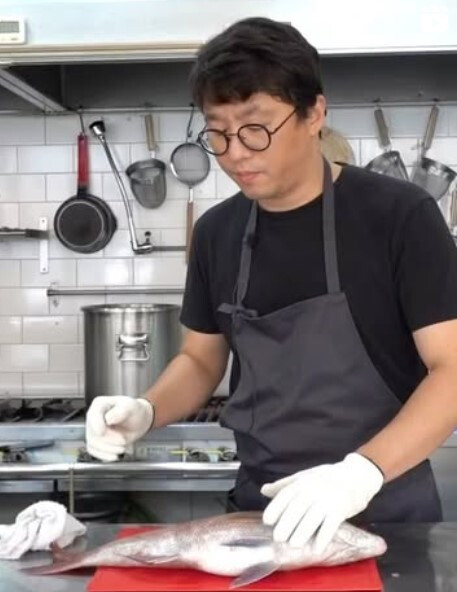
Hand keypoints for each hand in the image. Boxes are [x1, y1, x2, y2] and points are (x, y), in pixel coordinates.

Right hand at [85, 396, 153, 461]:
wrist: (139, 421)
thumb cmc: (135, 411)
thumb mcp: (131, 407)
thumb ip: (120, 411)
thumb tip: (109, 418)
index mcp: (100, 404)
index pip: (93, 416)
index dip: (97, 426)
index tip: (103, 432)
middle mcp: (94, 417)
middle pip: (93, 433)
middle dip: (109, 440)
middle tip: (123, 440)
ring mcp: (94, 430)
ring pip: (92, 444)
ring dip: (108, 449)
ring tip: (122, 448)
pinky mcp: (96, 441)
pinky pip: (94, 451)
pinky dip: (104, 455)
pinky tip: (114, 455)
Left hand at [261, 453, 383, 552]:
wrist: (358, 475)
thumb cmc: (328, 477)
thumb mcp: (305, 477)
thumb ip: (285, 485)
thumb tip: (264, 490)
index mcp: (303, 481)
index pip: (285, 495)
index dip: (275, 508)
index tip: (267, 521)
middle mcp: (313, 489)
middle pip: (296, 509)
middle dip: (286, 524)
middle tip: (278, 538)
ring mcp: (327, 499)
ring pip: (312, 519)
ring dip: (301, 534)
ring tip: (293, 544)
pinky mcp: (341, 509)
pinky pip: (330, 526)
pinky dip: (322, 539)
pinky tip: (316, 549)